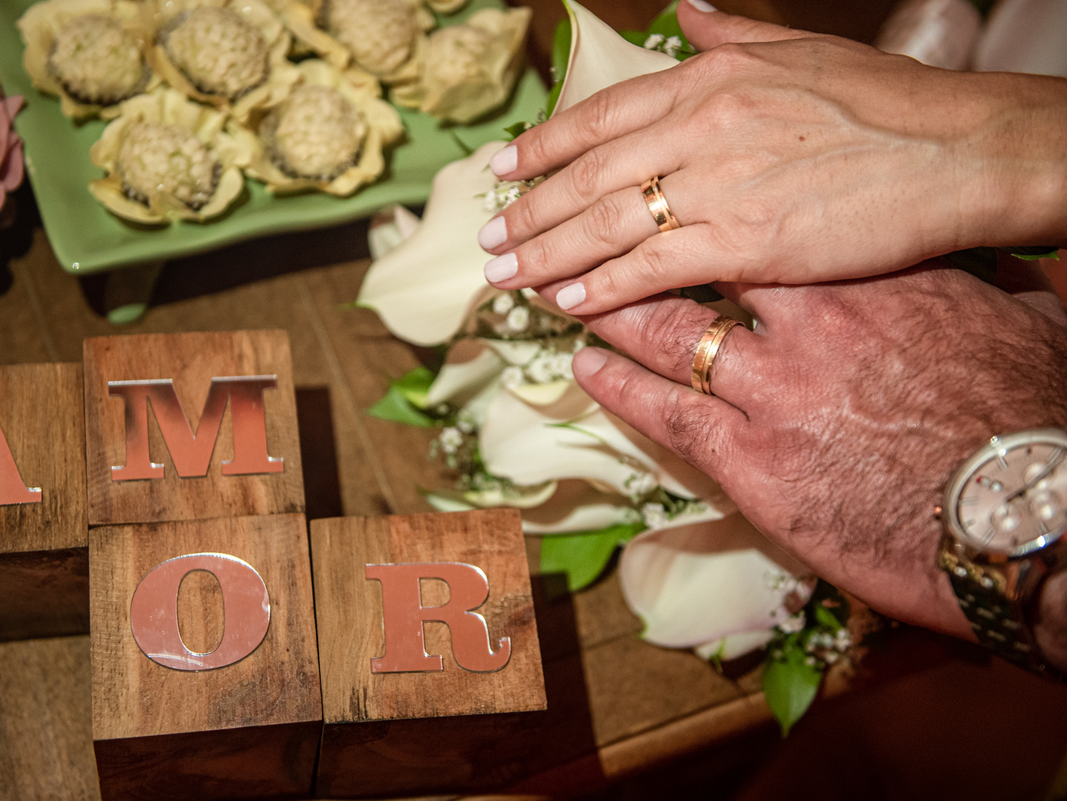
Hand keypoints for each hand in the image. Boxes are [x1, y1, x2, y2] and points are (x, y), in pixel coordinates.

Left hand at [481, 1, 1066, 315]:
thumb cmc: (886, 103)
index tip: (504, 170)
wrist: (958, 149)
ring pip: (607, 223)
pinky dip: (603, 285)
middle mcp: (700, 128)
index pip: (601, 115)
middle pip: (590, 175)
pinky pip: (652, 267)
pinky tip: (568, 301)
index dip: (544, 145)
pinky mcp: (745, 242)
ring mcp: (718, 186)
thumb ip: (729, 36)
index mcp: (708, 79)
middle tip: (487, 238)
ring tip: (506, 276)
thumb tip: (682, 16)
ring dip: (547, 252)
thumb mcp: (800, 51)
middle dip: (530, 209)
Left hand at [562, 256, 1066, 665]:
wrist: (1024, 521)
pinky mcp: (755, 466)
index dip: (716, 222)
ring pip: (669, 337)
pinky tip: (586, 369)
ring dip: (612, 314)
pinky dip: (620, 389)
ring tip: (571, 298)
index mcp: (874, 281)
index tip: (684, 211)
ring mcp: (776, 394)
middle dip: (646, 257)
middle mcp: (811, 325)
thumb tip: (984, 260)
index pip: (769, 234)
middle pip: (703, 272)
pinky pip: (668, 416)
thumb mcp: (1020, 324)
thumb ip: (978, 283)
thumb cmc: (1031, 421)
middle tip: (598, 242)